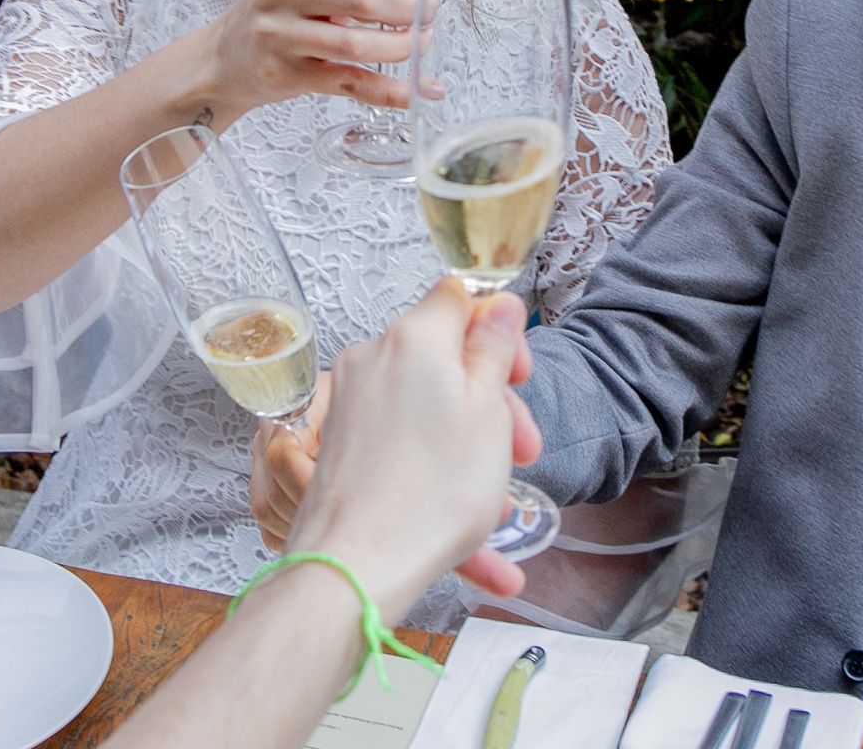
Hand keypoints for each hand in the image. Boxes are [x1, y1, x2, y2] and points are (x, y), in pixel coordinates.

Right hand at [202, 0, 430, 116]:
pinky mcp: (286, 75)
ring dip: (404, 46)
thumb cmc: (283, 6)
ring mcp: (280, 35)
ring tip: (423, 41)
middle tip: (431, 12)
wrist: (227, 55)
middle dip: (411, 8)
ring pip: (357, 45)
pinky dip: (390, 90)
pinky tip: (419, 90)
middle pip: (363, 1)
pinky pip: (349, 84)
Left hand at [254, 280, 543, 596]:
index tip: (517, 372)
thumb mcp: (489, 410)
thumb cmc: (432, 491)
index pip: (458, 298)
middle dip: (488, 398)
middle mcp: (374, 358)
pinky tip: (465, 520)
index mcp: (415, 337)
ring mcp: (351, 402)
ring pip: (425, 406)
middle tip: (521, 448)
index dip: (495, 327)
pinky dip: (433, 467)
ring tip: (497, 500)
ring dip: (465, 441)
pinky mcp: (341, 444)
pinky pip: (401, 442)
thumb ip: (494, 348)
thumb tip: (499, 306)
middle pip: (443, 357)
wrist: (358, 565)